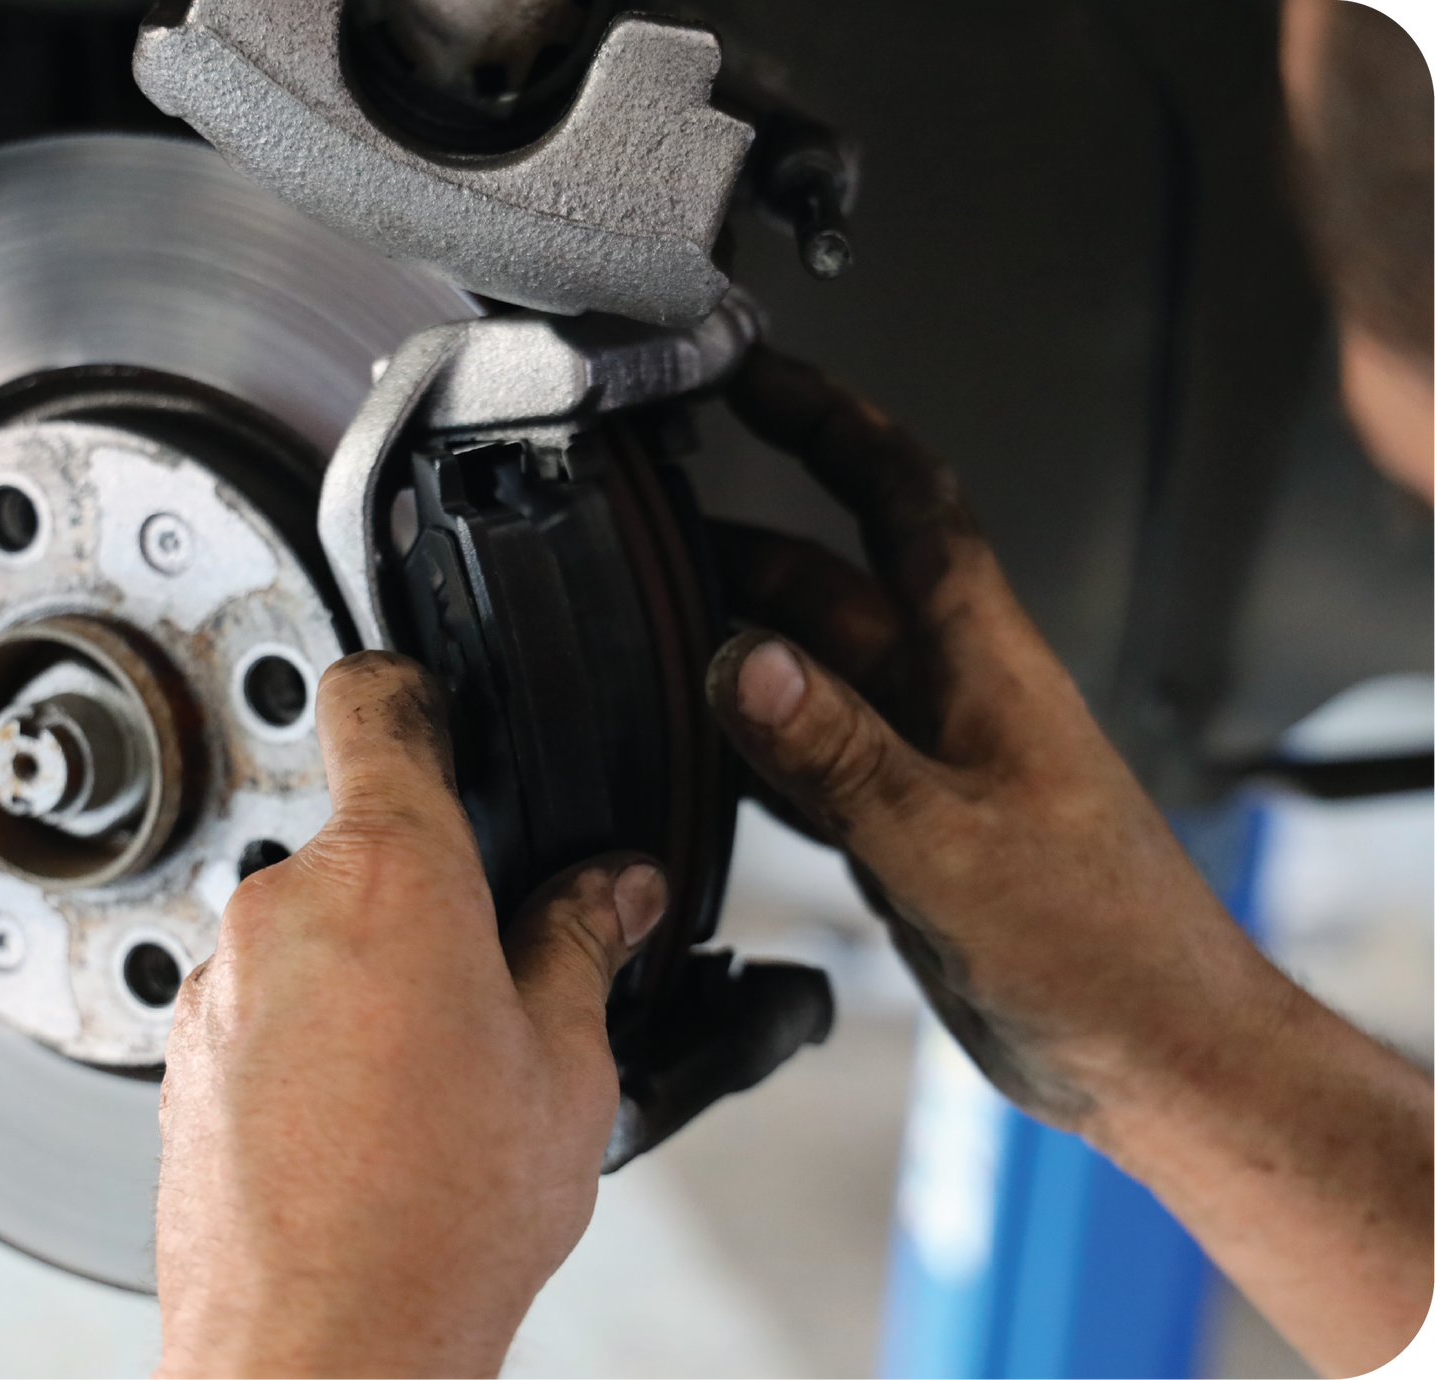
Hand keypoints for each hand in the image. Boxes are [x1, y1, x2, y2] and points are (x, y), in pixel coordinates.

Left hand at [153, 651, 667, 1379]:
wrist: (318, 1348)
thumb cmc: (440, 1219)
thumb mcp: (563, 1067)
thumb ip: (581, 947)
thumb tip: (612, 892)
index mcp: (391, 872)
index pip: (378, 704)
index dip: (413, 690)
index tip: (434, 707)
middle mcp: (283, 907)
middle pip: (360, 844)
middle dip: (424, 893)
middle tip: (486, 983)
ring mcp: (221, 981)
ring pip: (310, 932)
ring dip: (364, 971)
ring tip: (424, 1079)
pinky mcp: (184, 1052)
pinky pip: (258, 1001)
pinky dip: (306, 1031)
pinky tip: (360, 1117)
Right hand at [702, 346, 1434, 1376]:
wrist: (1156, 1056)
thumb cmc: (1103, 950)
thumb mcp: (951, 844)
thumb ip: (838, 752)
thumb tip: (741, 658)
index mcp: (982, 662)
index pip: (902, 500)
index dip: (828, 423)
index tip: (753, 374)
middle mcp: (951, 694)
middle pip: (831, 583)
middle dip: (741, 545)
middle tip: (645, 534)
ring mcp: (927, 761)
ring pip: (813, 670)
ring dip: (734, 645)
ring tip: (644, 631)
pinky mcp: (909, 827)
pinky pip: (811, 755)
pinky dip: (752, 741)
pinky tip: (698, 752)